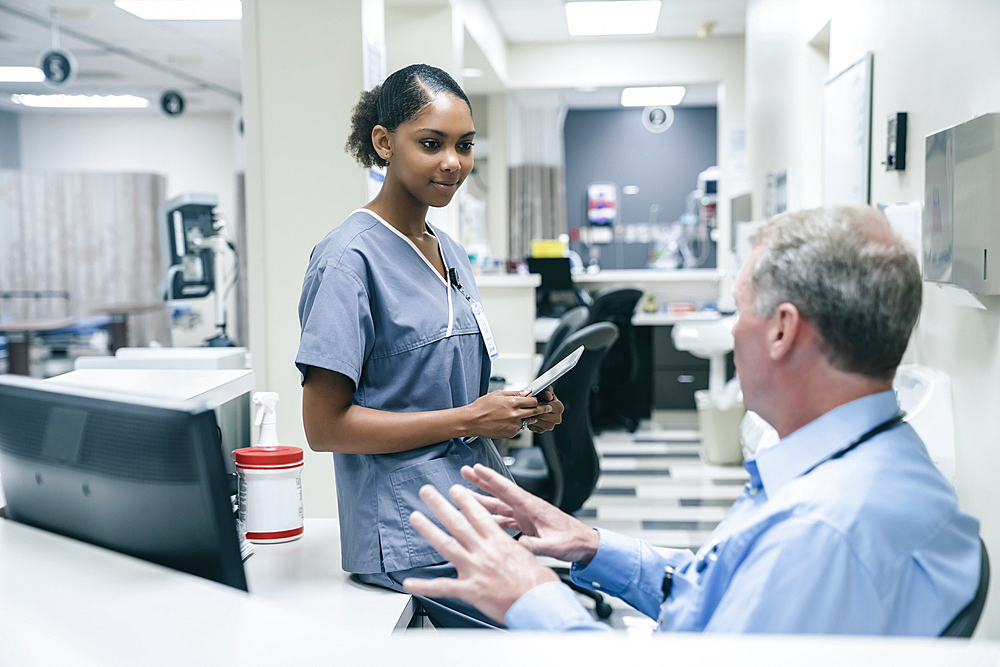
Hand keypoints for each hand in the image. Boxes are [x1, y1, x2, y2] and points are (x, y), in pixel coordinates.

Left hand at [402, 484, 558, 623]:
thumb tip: (513, 544)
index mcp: (498, 542)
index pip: (477, 515)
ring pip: (446, 545)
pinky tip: (409, 583)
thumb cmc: (538, 583)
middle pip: (457, 523)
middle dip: (440, 505)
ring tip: (416, 518)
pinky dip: (424, 586)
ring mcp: (475, 569)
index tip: (454, 489)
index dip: (464, 500)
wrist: (539, 603)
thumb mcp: (529, 555)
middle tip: (426, 492)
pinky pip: (442, 587)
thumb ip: (513, 548)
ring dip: (428, 530)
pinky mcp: (470, 590)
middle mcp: (484, 552)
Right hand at [461, 464, 599, 564]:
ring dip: (482, 498)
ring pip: (499, 504)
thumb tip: (518, 546)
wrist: (585, 544)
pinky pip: (504, 517)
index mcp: (533, 508)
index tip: (477, 468)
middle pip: (500, 492)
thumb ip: (536, 545)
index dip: (491, 478)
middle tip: (466, 471)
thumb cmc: (573, 541)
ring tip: (465, 492)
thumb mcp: (554, 546)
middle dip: (482, 481)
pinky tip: (480, 517)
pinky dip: (491, 516)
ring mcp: (526, 515)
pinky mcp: (526, 523)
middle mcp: (527, 508)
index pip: (508, 489)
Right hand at [464, 390, 553, 438]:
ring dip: (528, 417)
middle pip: (535, 412)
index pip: (533, 401)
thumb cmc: (482, 407)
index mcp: (512, 403)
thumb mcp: (498, 394)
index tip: (541, 400)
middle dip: (542, 409)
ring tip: (519, 414)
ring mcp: (513, 425)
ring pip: (528, 420)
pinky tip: (508, 420)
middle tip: (546, 408)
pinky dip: (518, 424)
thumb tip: (526, 391)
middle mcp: (515, 415)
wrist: (472, 421)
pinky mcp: (510, 433)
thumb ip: (515, 393)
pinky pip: (519, 428)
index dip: (538, 400)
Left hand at [518, 387, 563, 432]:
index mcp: (559, 407)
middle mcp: (557, 418)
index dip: (539, 404)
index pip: (548, 407)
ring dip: (531, 416)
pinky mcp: (542, 430)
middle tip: (529, 406)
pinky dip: (529, 422)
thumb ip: (546, 391)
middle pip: (543, 416)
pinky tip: (529, 416)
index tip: (535, 401)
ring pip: (538, 423)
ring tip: (528, 411)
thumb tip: (548, 396)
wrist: (537, 402)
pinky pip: (534, 428)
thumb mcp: (545, 389)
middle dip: (535, 410)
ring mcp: (550, 425)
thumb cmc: (542, 395)